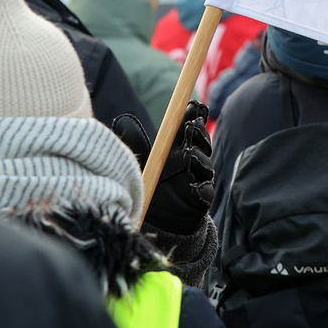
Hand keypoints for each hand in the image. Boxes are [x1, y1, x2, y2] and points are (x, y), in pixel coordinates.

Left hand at [113, 102, 213, 234]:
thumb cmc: (151, 186)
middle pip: (201, 144)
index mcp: (180, 150)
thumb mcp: (141, 161)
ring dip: (199, 159)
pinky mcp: (201, 201)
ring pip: (204, 167)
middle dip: (198, 134)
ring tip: (190, 154)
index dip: (193, 116)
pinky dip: (202, 189)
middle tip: (192, 124)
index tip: (191, 105)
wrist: (160, 222)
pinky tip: (198, 186)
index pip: (190, 129)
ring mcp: (200, 180)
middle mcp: (193, 162)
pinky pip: (205, 193)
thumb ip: (135, 141)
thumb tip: (122, 119)